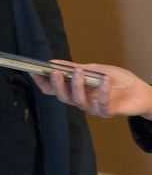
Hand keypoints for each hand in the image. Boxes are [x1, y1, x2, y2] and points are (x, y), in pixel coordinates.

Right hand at [31, 62, 151, 119]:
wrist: (140, 91)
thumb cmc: (118, 80)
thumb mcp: (95, 69)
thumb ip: (75, 68)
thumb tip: (54, 63)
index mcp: (75, 89)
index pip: (53, 89)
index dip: (41, 82)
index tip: (33, 70)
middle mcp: (80, 100)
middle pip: (61, 96)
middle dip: (56, 84)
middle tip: (55, 72)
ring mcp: (92, 107)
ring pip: (77, 100)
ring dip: (76, 85)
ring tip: (79, 71)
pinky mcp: (106, 112)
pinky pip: (101, 104)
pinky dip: (102, 91)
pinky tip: (104, 80)